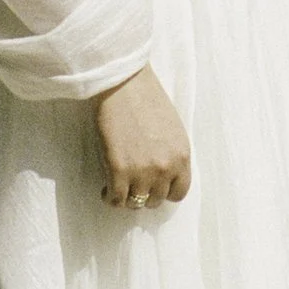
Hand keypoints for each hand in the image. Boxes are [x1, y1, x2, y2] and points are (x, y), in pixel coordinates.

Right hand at [93, 65, 190, 211]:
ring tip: (119, 186)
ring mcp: (142, 171)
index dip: (165, 192)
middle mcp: (165, 167)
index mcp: (182, 155)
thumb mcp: (173, 129)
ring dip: (126, 198)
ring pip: (135, 203)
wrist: (125, 85)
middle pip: (156, 200)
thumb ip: (172, 154)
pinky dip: (109, 198)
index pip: (179, 192)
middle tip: (133, 184)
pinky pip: (115, 200)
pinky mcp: (118, 170)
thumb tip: (165, 175)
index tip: (154, 186)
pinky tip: (106, 188)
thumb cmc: (147, 99)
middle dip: (144, 194)